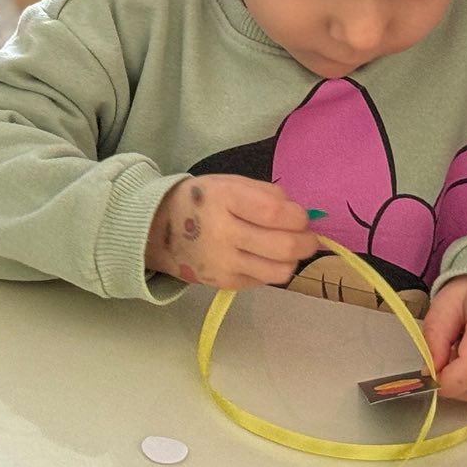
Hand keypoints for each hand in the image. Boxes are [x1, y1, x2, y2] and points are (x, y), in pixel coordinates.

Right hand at [144, 175, 319, 289]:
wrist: (158, 230)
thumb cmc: (202, 201)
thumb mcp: (228, 183)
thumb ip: (266, 194)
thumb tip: (300, 216)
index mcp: (222, 198)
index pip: (274, 213)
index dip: (298, 216)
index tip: (300, 216)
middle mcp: (222, 232)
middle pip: (283, 246)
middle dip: (306, 242)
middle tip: (307, 237)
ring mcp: (223, 262)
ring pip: (280, 270)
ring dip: (294, 260)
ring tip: (288, 249)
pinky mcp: (225, 283)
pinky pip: (265, 280)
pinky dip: (273, 268)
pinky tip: (264, 257)